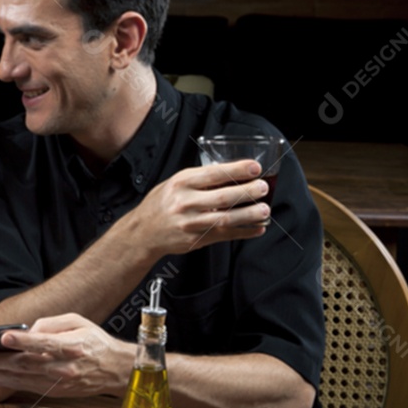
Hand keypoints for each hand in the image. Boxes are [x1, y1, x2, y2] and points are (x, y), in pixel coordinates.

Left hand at [0, 314, 132, 398]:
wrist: (115, 370)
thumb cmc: (96, 343)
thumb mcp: (78, 322)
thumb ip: (51, 324)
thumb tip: (29, 330)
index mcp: (72, 346)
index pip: (44, 343)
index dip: (23, 340)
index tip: (4, 336)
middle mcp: (64, 367)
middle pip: (27, 364)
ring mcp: (58, 382)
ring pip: (22, 379)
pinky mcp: (54, 391)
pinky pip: (26, 387)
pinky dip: (6, 383)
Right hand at [123, 159, 270, 257]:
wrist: (142, 233)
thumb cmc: (160, 205)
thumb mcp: (174, 183)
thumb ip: (199, 179)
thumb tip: (231, 173)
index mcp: (181, 183)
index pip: (213, 174)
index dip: (237, 170)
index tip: (255, 168)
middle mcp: (185, 203)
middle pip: (223, 197)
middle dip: (247, 192)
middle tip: (264, 188)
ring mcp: (191, 224)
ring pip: (225, 219)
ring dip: (249, 214)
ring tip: (264, 209)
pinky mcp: (196, 240)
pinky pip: (224, 236)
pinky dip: (243, 232)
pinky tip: (257, 228)